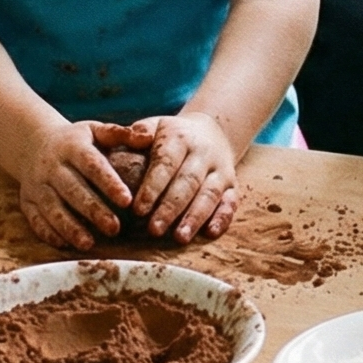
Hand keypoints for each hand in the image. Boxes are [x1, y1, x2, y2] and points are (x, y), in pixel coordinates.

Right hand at [16, 119, 141, 251]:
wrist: (32, 143)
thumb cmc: (75, 141)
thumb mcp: (95, 130)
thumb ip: (120, 134)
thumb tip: (148, 138)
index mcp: (72, 146)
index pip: (92, 165)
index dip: (109, 183)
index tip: (127, 200)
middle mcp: (52, 166)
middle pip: (72, 190)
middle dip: (93, 210)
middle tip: (115, 229)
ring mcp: (37, 185)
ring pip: (52, 208)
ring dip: (69, 227)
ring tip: (89, 244)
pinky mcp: (27, 201)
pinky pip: (35, 219)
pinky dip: (49, 233)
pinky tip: (65, 245)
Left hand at [121, 113, 240, 243]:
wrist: (212, 132)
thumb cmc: (172, 136)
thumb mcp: (154, 125)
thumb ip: (138, 132)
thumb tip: (129, 138)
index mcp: (180, 137)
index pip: (166, 162)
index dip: (153, 187)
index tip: (138, 209)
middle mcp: (203, 153)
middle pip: (188, 182)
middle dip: (170, 208)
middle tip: (154, 230)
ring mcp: (221, 170)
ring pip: (209, 195)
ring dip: (195, 217)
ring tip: (180, 238)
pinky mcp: (233, 186)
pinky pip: (231, 203)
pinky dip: (222, 218)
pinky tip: (211, 233)